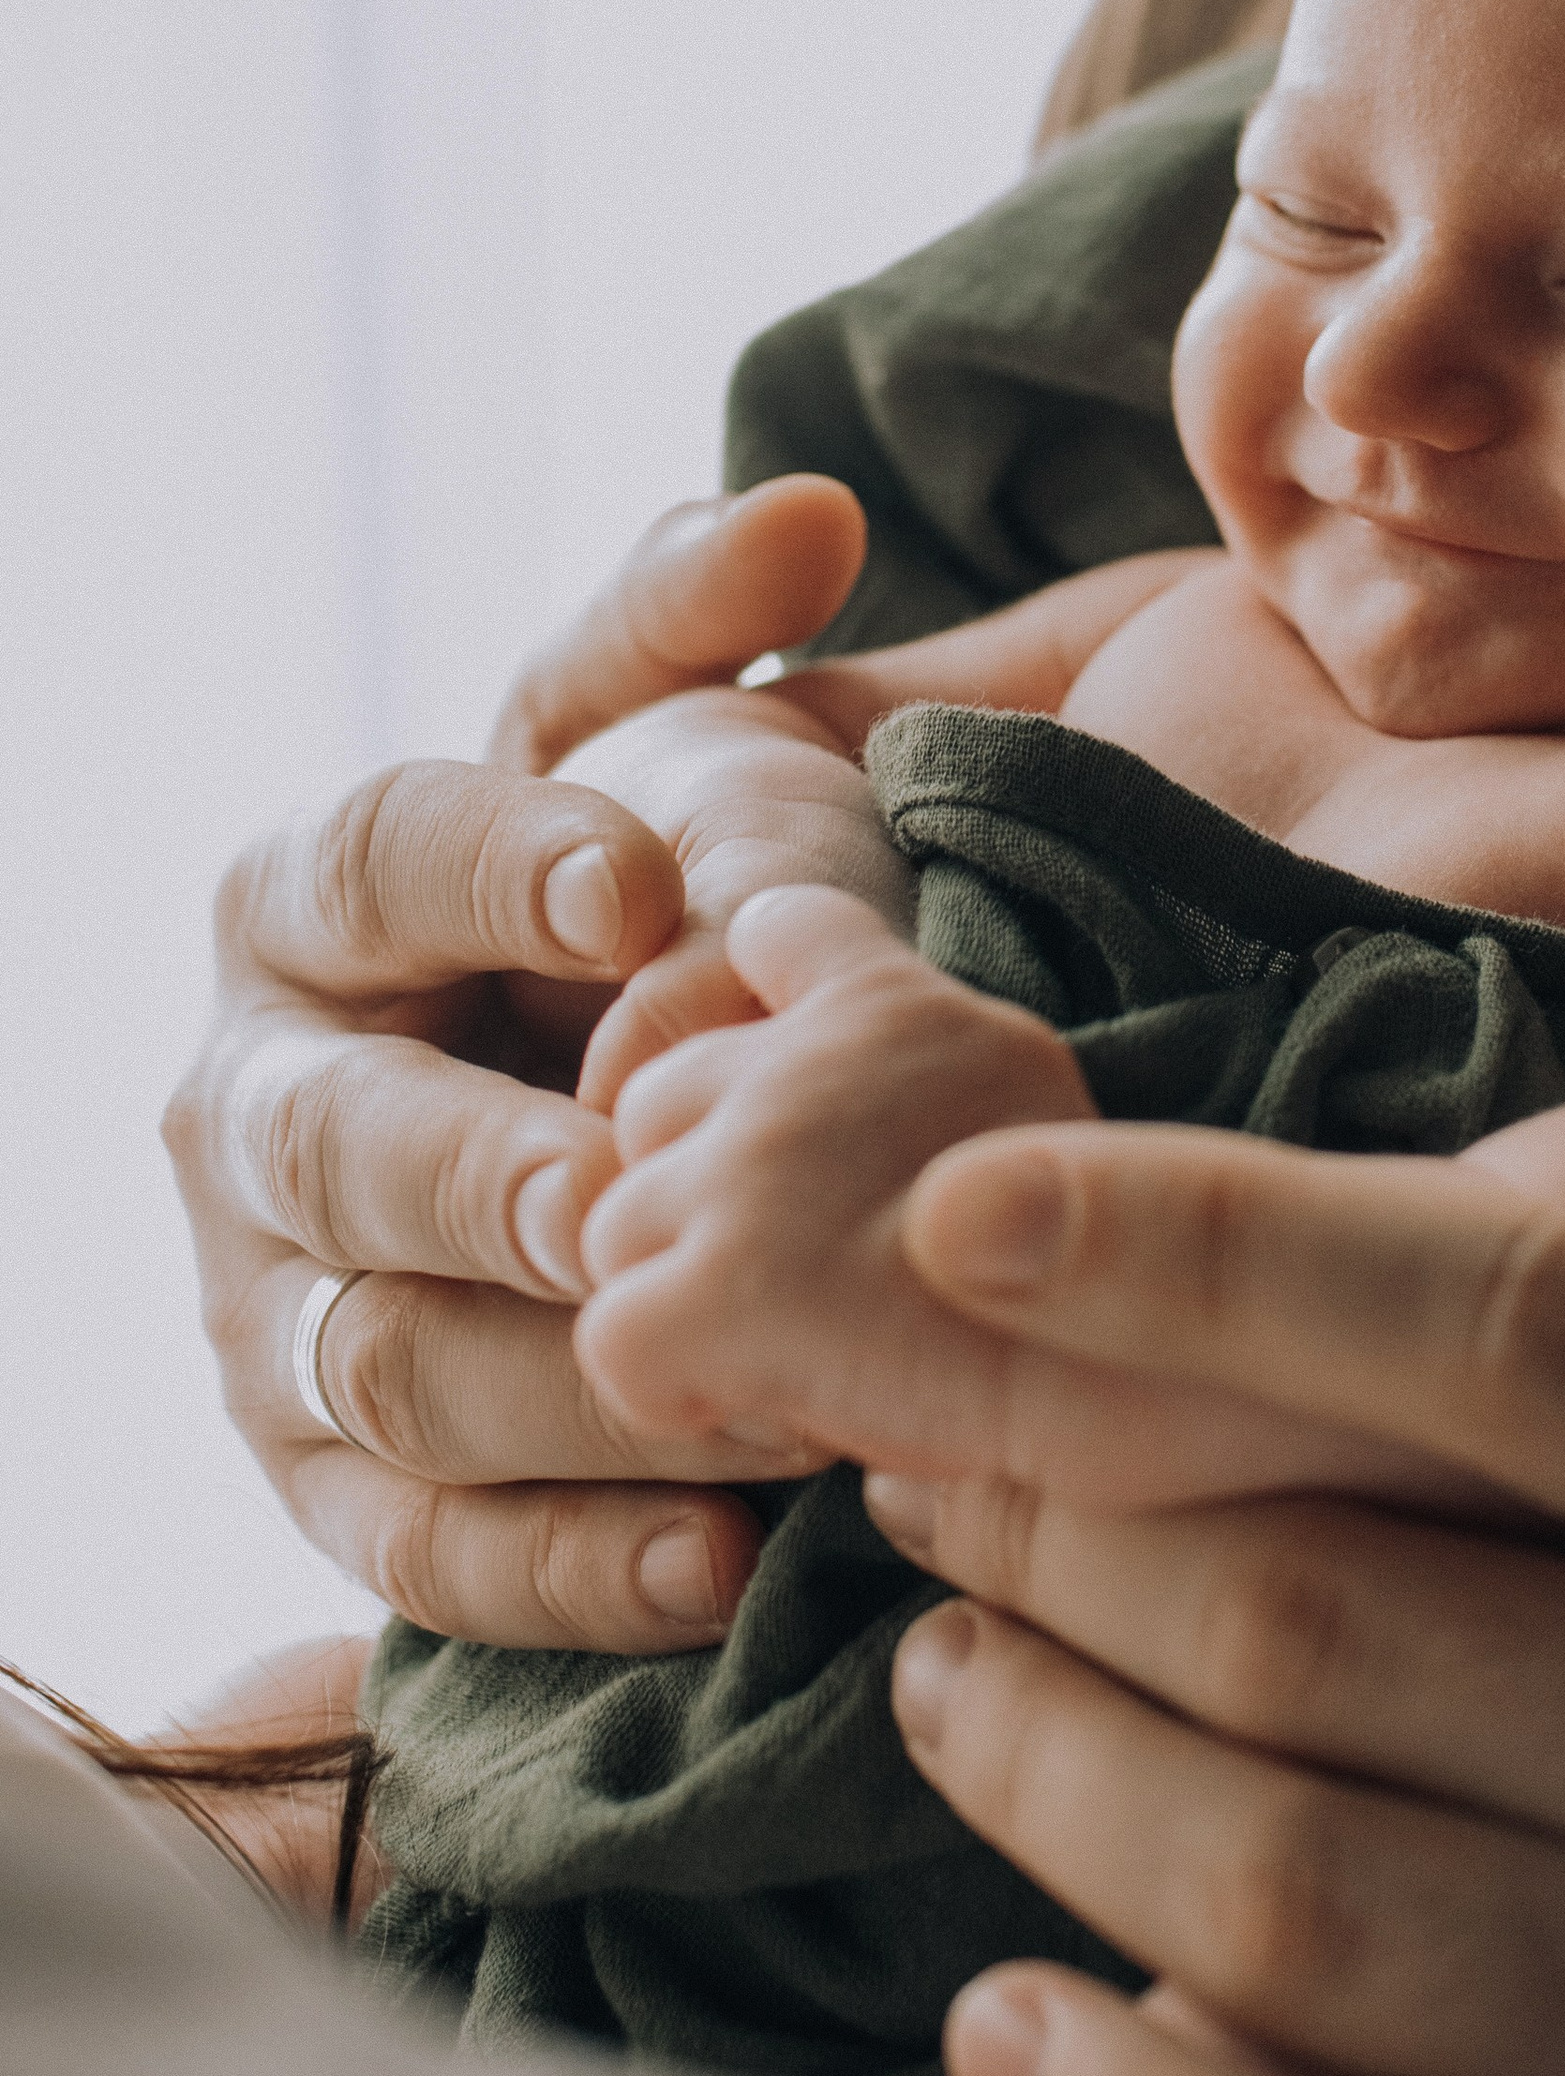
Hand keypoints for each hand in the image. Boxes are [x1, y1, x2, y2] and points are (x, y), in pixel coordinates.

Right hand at [164, 480, 869, 1651]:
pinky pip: (416, 1549)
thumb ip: (697, 626)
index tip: (643, 887)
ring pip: (380, 1360)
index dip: (497, 866)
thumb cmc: (615, 905)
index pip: (375, 856)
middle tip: (638, 1194)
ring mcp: (266, 1304)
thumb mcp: (638, 742)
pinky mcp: (325, 1477)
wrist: (553, 1101)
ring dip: (562, 1390)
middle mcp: (248, 1100)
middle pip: (339, 1147)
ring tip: (746, 1392)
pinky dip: (560, 1563)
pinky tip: (718, 1566)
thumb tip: (806, 509)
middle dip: (485, 1174)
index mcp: (307, 895)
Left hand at [579, 884, 1470, 1514]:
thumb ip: (988, 1114)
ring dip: (690, 1304)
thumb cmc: (1190, 1306)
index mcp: (911, 1010)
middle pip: (653, 1103)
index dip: (757, 1012)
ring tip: (816, 1361)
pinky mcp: (711, 1288)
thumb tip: (932, 1175)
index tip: (771, 1083)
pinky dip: (679, 1396)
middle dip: (707, 1200)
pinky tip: (782, 1411)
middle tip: (828, 1296)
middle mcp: (816, 1056)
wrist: (1214, 1377)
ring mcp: (756, 1165)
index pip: (779, 934)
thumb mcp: (1092, 1148)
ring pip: (612, 1230)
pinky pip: (616, 1347)